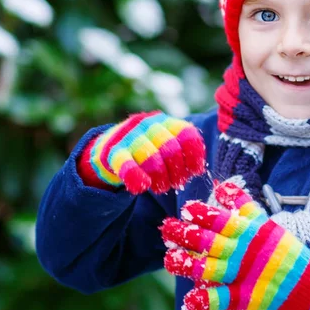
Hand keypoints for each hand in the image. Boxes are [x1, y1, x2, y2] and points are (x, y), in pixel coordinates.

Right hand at [89, 110, 205, 193]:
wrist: (111, 146)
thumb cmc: (149, 149)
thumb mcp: (167, 143)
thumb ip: (182, 151)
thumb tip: (198, 170)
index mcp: (167, 122)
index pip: (187, 134)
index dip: (194, 156)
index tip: (194, 172)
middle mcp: (149, 125)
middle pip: (171, 149)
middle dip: (177, 172)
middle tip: (176, 183)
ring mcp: (130, 137)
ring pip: (151, 159)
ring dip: (160, 179)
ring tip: (162, 187)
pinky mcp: (114, 152)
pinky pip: (127, 165)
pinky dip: (136, 177)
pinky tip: (142, 187)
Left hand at [160, 181, 309, 309]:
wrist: (303, 279)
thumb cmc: (280, 246)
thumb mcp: (264, 220)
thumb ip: (242, 203)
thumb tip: (223, 185)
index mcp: (248, 231)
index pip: (221, 219)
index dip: (202, 214)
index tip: (185, 209)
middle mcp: (242, 252)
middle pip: (208, 242)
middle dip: (185, 235)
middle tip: (165, 229)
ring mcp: (242, 275)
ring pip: (209, 269)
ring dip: (187, 265)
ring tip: (168, 260)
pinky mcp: (244, 297)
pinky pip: (222, 300)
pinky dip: (206, 301)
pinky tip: (190, 301)